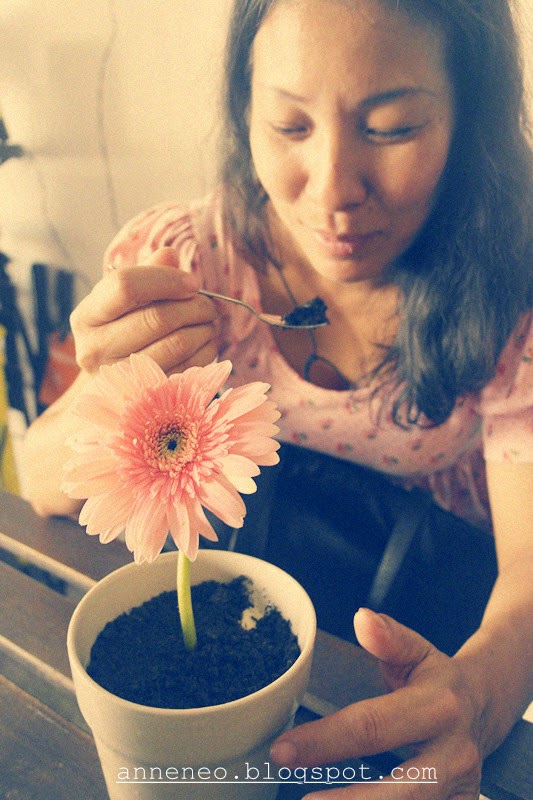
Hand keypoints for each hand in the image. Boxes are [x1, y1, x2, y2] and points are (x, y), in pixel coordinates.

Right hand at [70, 247, 218, 374]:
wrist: (114, 383)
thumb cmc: (124, 330)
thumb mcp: (127, 301)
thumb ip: (147, 274)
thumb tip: (169, 256)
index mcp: (87, 316)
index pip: (126, 286)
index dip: (166, 280)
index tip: (191, 283)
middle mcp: (94, 349)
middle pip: (157, 318)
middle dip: (195, 307)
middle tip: (209, 305)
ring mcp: (119, 377)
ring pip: (176, 344)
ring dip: (204, 329)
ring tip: (209, 323)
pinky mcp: (145, 397)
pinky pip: (188, 369)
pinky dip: (206, 352)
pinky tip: (207, 343)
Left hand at [271, 608, 485, 798]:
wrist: (486, 707)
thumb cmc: (440, 680)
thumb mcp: (418, 651)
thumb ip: (389, 638)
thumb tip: (363, 618)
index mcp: (437, 707)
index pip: (372, 727)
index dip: (324, 741)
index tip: (283, 751)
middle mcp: (453, 753)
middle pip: (398, 789)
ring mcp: (459, 787)